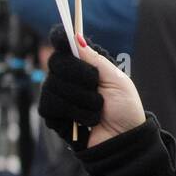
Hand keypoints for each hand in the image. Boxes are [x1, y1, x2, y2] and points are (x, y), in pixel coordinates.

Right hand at [39, 25, 144, 149]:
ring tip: (96, 110)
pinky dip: (73, 113)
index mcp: (85, 66)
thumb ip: (95, 60)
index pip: (64, 48)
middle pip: (56, 63)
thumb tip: (76, 38)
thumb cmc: (125, 108)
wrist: (124, 138)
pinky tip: (85, 121)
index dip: (60, 40)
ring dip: (82, 100)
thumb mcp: (117, 80)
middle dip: (81, 77)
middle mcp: (68, 78)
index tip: (61, 37)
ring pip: (53, 85)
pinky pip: (50, 105)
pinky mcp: (52, 115)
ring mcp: (58, 95)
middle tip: (97, 88)